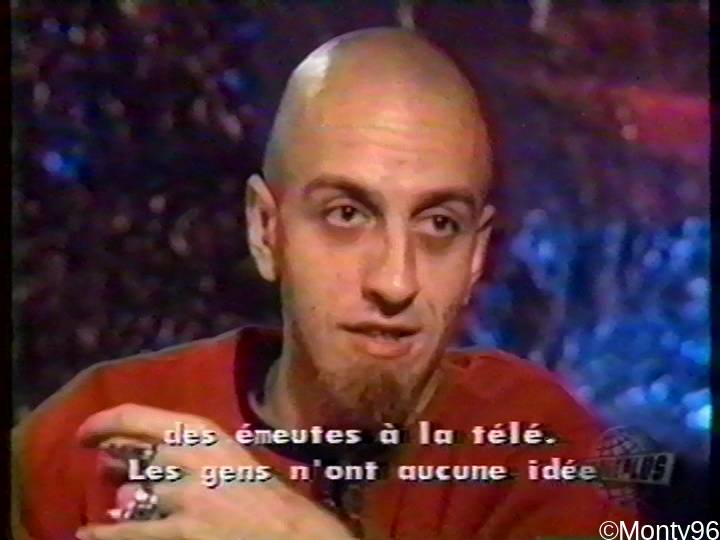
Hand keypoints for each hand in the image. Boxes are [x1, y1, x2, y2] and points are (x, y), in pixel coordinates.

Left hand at [75, 404, 355, 539]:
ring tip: (125, 504)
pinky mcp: (182, 532)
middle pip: (131, 457)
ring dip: (127, 501)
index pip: (135, 417)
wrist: (291, 532)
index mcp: (203, 432)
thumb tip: (123, 459)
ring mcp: (184, 497)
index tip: (84, 435)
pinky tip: (88, 535)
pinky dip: (104, 535)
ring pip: (130, 497)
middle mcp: (188, 457)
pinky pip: (129, 534)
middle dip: (117, 463)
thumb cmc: (263, 493)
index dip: (101, 424)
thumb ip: (182, 451)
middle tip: (108, 466)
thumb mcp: (227, 455)